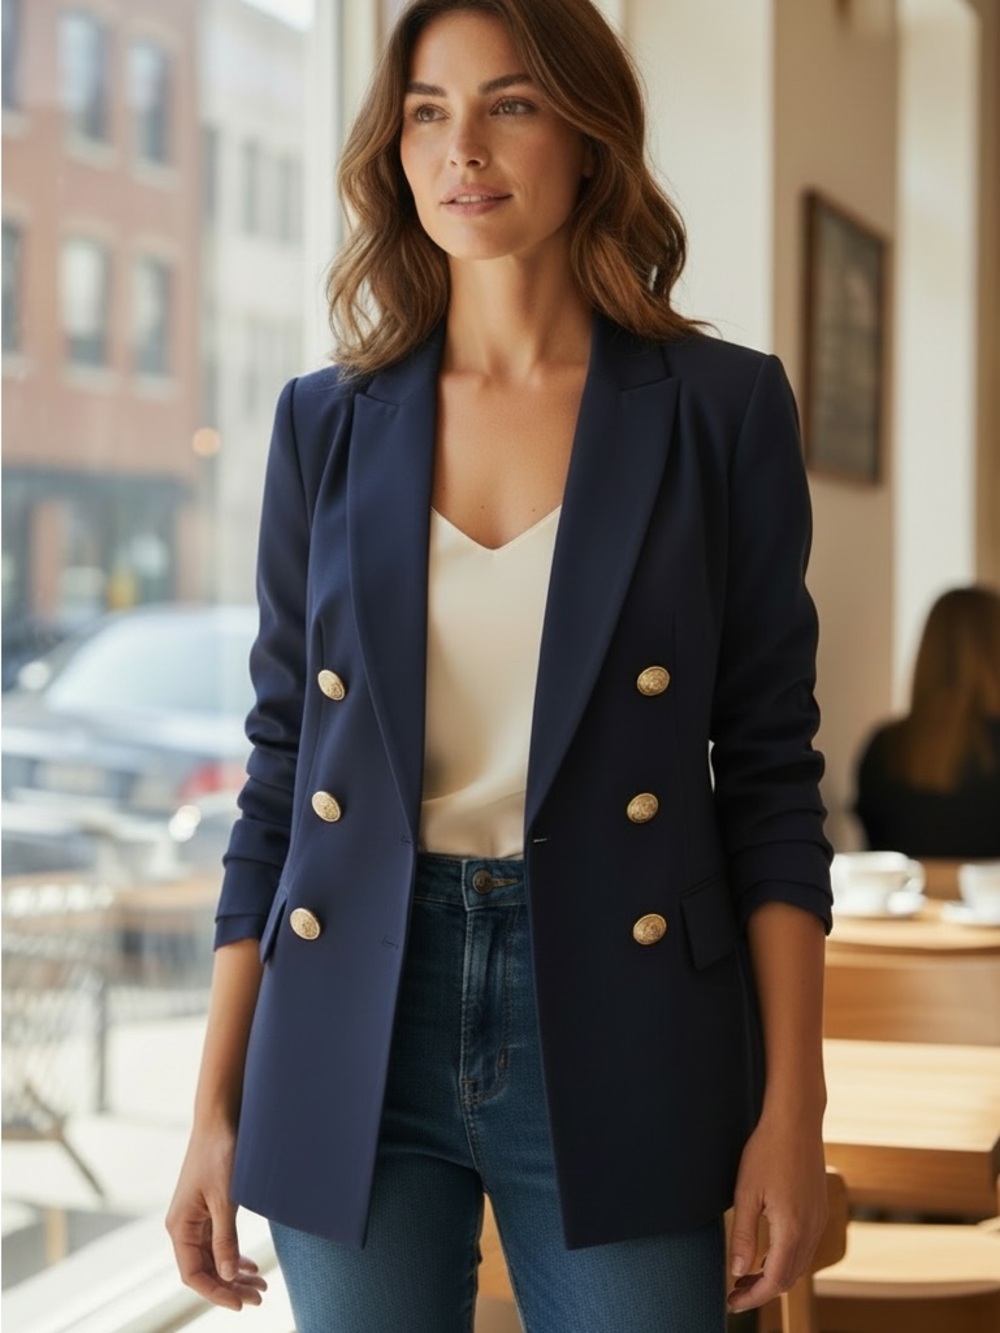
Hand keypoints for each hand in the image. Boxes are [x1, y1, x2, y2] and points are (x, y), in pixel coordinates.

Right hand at [165, 1125, 267, 1310]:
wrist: (220, 1119)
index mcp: (179, 1227)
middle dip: (230, 1287)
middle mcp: (184, 1226)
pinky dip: (234, 1255)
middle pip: (205, 1270)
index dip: (216, 1293)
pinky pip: (218, 1242)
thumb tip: (228, 1276)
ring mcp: (195, 1218)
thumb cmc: (220, 1154)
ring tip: (261, 1285)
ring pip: (213, 1258)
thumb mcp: (225, 1198)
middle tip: (260, 1297)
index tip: (242, 1304)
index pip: (193, 1275)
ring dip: (235, 1274)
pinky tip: (250, 1265)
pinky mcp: (208, 1208)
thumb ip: (225, 1238)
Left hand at [726, 1109, 827, 1312]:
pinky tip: (768, 1251)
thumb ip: (744, 1236)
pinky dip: (787, 1258)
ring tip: (747, 1275)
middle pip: (790, 1277)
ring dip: (775, 1275)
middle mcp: (812, 1229)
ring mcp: (819, 1219)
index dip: (753, 1296)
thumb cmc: (767, 1151)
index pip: (775, 1280)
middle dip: (762, 1290)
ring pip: (800, 1264)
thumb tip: (739, 1272)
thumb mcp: (746, 1193)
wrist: (796, 1120)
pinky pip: (806, 1246)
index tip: (732, 1302)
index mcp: (793, 1230)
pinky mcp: (820, 1208)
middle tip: (735, 1291)